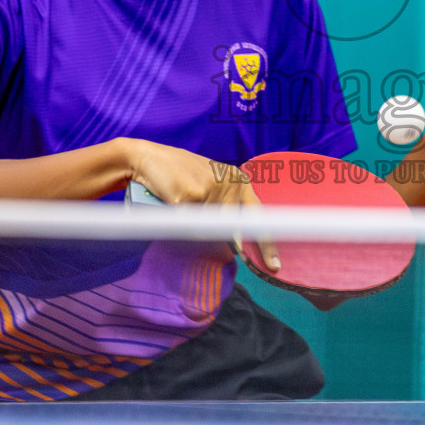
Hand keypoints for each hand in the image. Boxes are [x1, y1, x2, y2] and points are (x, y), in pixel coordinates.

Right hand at [124, 140, 280, 270]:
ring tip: (183, 201)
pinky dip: (182, 220)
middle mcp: (230, 183)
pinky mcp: (193, 195)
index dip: (266, 244)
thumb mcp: (211, 185)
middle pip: (233, 228)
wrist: (151, 159)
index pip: (258, 217)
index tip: (274, 266)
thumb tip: (237, 242)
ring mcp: (213, 188)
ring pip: (210, 229)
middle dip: (224, 237)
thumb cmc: (181, 175)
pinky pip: (192, 225)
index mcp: (239, 180)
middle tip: (211, 228)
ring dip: (196, 225)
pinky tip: (174, 201)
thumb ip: (226, 208)